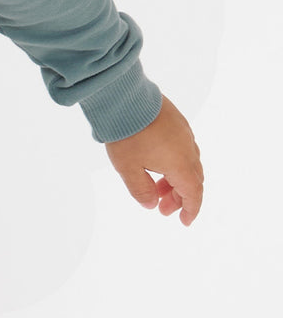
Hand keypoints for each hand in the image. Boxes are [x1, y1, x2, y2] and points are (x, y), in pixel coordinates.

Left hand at [105, 96, 202, 224]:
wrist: (124, 96)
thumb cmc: (126, 133)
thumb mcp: (128, 168)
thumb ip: (141, 190)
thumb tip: (151, 204)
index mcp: (181, 164)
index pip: (193, 194)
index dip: (191, 210)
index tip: (184, 221)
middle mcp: (188, 148)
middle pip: (192, 179)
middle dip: (179, 196)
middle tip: (163, 207)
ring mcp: (183, 131)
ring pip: (187, 162)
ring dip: (175, 178)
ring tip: (156, 185)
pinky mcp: (175, 118)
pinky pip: (182, 146)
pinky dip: (174, 160)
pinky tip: (156, 160)